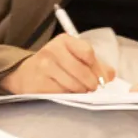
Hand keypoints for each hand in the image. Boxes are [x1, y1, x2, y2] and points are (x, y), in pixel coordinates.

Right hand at [1, 34, 115, 93]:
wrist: (26, 73)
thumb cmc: (57, 65)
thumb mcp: (75, 57)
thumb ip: (97, 65)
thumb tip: (110, 76)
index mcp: (64, 41)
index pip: (88, 53)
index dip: (97, 68)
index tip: (100, 76)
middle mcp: (52, 51)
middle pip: (82, 71)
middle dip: (92, 83)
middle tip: (93, 87)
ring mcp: (43, 67)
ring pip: (74, 85)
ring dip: (81, 91)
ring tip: (80, 90)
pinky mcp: (38, 83)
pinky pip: (62, 94)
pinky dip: (68, 96)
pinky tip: (66, 93)